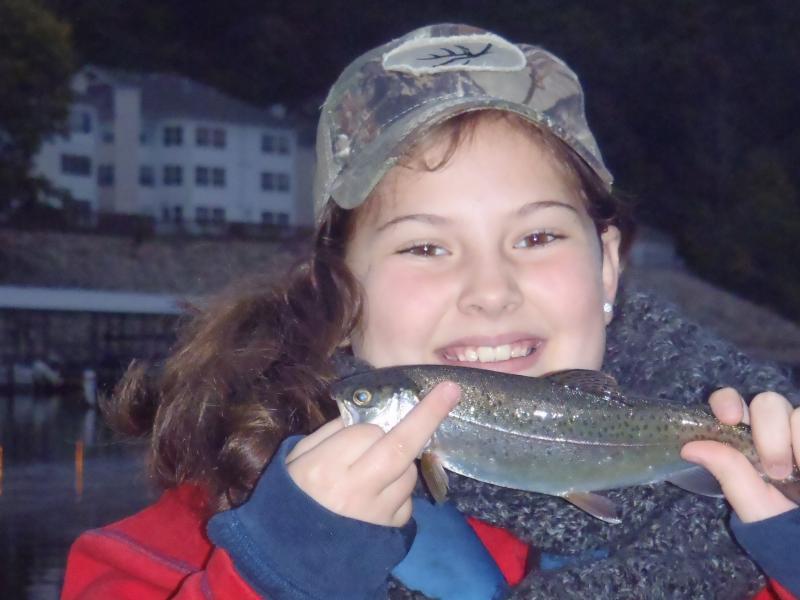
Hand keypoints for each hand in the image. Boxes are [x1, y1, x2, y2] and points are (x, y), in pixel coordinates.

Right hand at [285, 381, 460, 526]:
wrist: (295, 557)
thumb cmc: (293, 497)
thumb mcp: (297, 458)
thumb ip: (331, 432)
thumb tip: (367, 410)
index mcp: (325, 468)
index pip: (367, 431)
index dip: (373, 424)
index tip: (376, 421)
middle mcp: (355, 490)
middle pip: (401, 447)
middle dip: (428, 415)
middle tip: (450, 390)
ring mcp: (377, 513)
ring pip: (409, 472)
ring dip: (402, 463)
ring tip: (375, 473)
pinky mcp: (392, 529)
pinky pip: (408, 499)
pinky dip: (400, 491)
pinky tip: (379, 497)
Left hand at [681, 388, 799, 521]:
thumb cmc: (785, 529)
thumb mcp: (756, 507)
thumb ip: (728, 474)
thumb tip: (689, 447)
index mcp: (746, 442)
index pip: (729, 403)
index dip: (727, 401)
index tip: (730, 418)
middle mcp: (775, 431)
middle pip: (766, 401)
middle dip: (769, 433)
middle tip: (775, 471)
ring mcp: (799, 434)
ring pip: (796, 412)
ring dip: (795, 442)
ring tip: (798, 474)